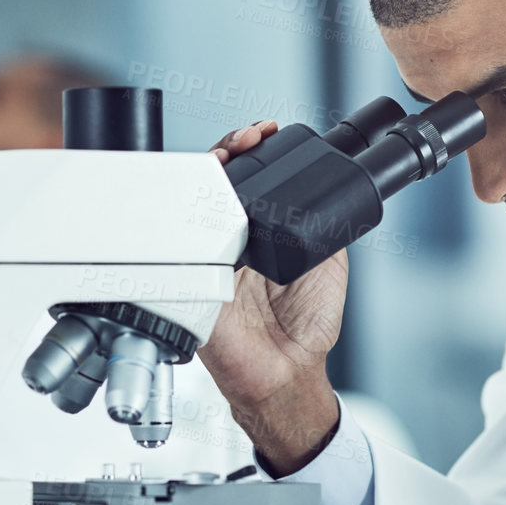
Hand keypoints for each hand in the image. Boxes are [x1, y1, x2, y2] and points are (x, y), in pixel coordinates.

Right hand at [197, 122, 346, 473]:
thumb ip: (322, 223)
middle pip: (215, 180)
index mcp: (260, 230)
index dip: (252, 151)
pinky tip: (201, 193)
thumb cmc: (306, 326)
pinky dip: (182, 211)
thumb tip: (324, 187)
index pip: (248, 179)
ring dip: (205, 170)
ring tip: (228, 154)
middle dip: (227, 150)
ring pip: (192, 198)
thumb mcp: (328, 260)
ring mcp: (208, 254)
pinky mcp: (190, 275)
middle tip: (247, 140)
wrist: (288, 370)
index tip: (265, 134)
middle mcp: (230, 237)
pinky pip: (177, 239)